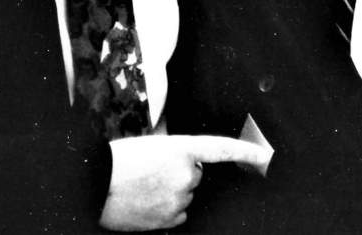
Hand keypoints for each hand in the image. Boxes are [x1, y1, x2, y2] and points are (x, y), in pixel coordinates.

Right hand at [99, 134, 268, 230]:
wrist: (95, 184)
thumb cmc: (119, 159)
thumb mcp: (150, 142)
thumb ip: (174, 146)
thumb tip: (184, 153)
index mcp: (182, 148)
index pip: (222, 149)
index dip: (246, 152)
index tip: (265, 155)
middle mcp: (186, 174)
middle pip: (196, 175)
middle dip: (180, 173)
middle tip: (153, 172)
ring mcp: (179, 198)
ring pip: (185, 195)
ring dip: (170, 192)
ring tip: (144, 187)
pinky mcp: (170, 219)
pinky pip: (178, 215)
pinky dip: (165, 211)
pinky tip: (147, 202)